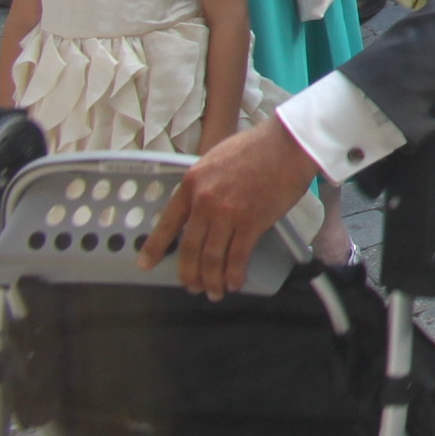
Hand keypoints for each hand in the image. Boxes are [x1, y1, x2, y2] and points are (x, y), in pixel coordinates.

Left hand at [139, 116, 316, 298]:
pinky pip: (238, 256)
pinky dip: (234, 274)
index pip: (168, 223)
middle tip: (191, 286)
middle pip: (190, 248)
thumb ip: (203, 183)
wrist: (289, 143)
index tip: (145, 264)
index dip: (155, 247)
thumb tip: (200, 205)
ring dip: (211, 280)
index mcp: (192, 184)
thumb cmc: (257, 146)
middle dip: (189, 274)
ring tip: (214, 292)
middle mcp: (204, 202)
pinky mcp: (252, 222)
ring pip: (212, 258)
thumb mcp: (216, 159)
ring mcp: (227, 214)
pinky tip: (235, 282)